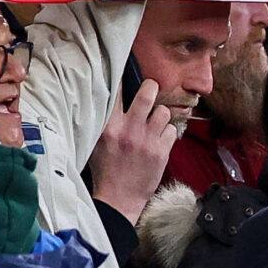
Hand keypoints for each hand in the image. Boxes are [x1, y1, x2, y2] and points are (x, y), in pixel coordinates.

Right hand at [86, 78, 175, 218]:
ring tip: (154, 122)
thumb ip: (103, 121)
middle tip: (151, 88)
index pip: (117, 91)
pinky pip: (171, 130)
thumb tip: (108, 97)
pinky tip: (159, 139)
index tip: (127, 70)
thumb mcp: (96, 143)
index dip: (123, 77)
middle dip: (152, 86)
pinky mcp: (162, 151)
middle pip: (148, 92)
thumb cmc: (106, 169)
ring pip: (164, 111)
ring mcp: (148, 140)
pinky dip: (167, 132)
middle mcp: (130, 130)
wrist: (119, 198)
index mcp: (109, 126)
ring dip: (160, 115)